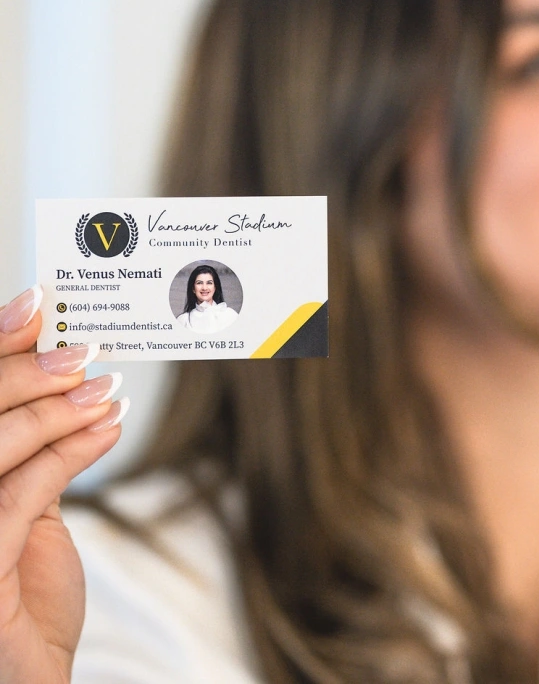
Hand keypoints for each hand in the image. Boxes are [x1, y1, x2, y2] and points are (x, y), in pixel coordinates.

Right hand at [0, 288, 127, 682]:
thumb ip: (33, 451)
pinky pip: (21, 494)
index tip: (35, 302)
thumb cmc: (22, 593)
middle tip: (81, 347)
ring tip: (104, 388)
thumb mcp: (26, 509)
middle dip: (25, 368)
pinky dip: (70, 453)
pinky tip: (107, 428)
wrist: (26, 679)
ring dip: (57, 409)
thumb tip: (68, 370)